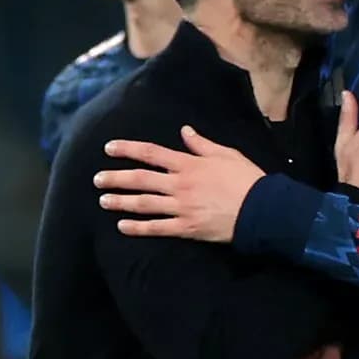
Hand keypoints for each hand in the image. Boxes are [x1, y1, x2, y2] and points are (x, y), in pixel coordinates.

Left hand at [96, 126, 263, 241]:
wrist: (261, 208)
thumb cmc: (247, 178)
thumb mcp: (226, 153)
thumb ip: (202, 144)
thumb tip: (185, 131)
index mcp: (189, 164)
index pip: (151, 153)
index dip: (128, 149)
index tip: (108, 148)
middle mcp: (180, 184)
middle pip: (141, 179)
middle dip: (116, 178)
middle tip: (97, 179)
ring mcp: (181, 207)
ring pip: (144, 203)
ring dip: (121, 201)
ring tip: (103, 200)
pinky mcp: (186, 227)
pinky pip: (157, 227)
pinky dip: (138, 227)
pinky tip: (122, 226)